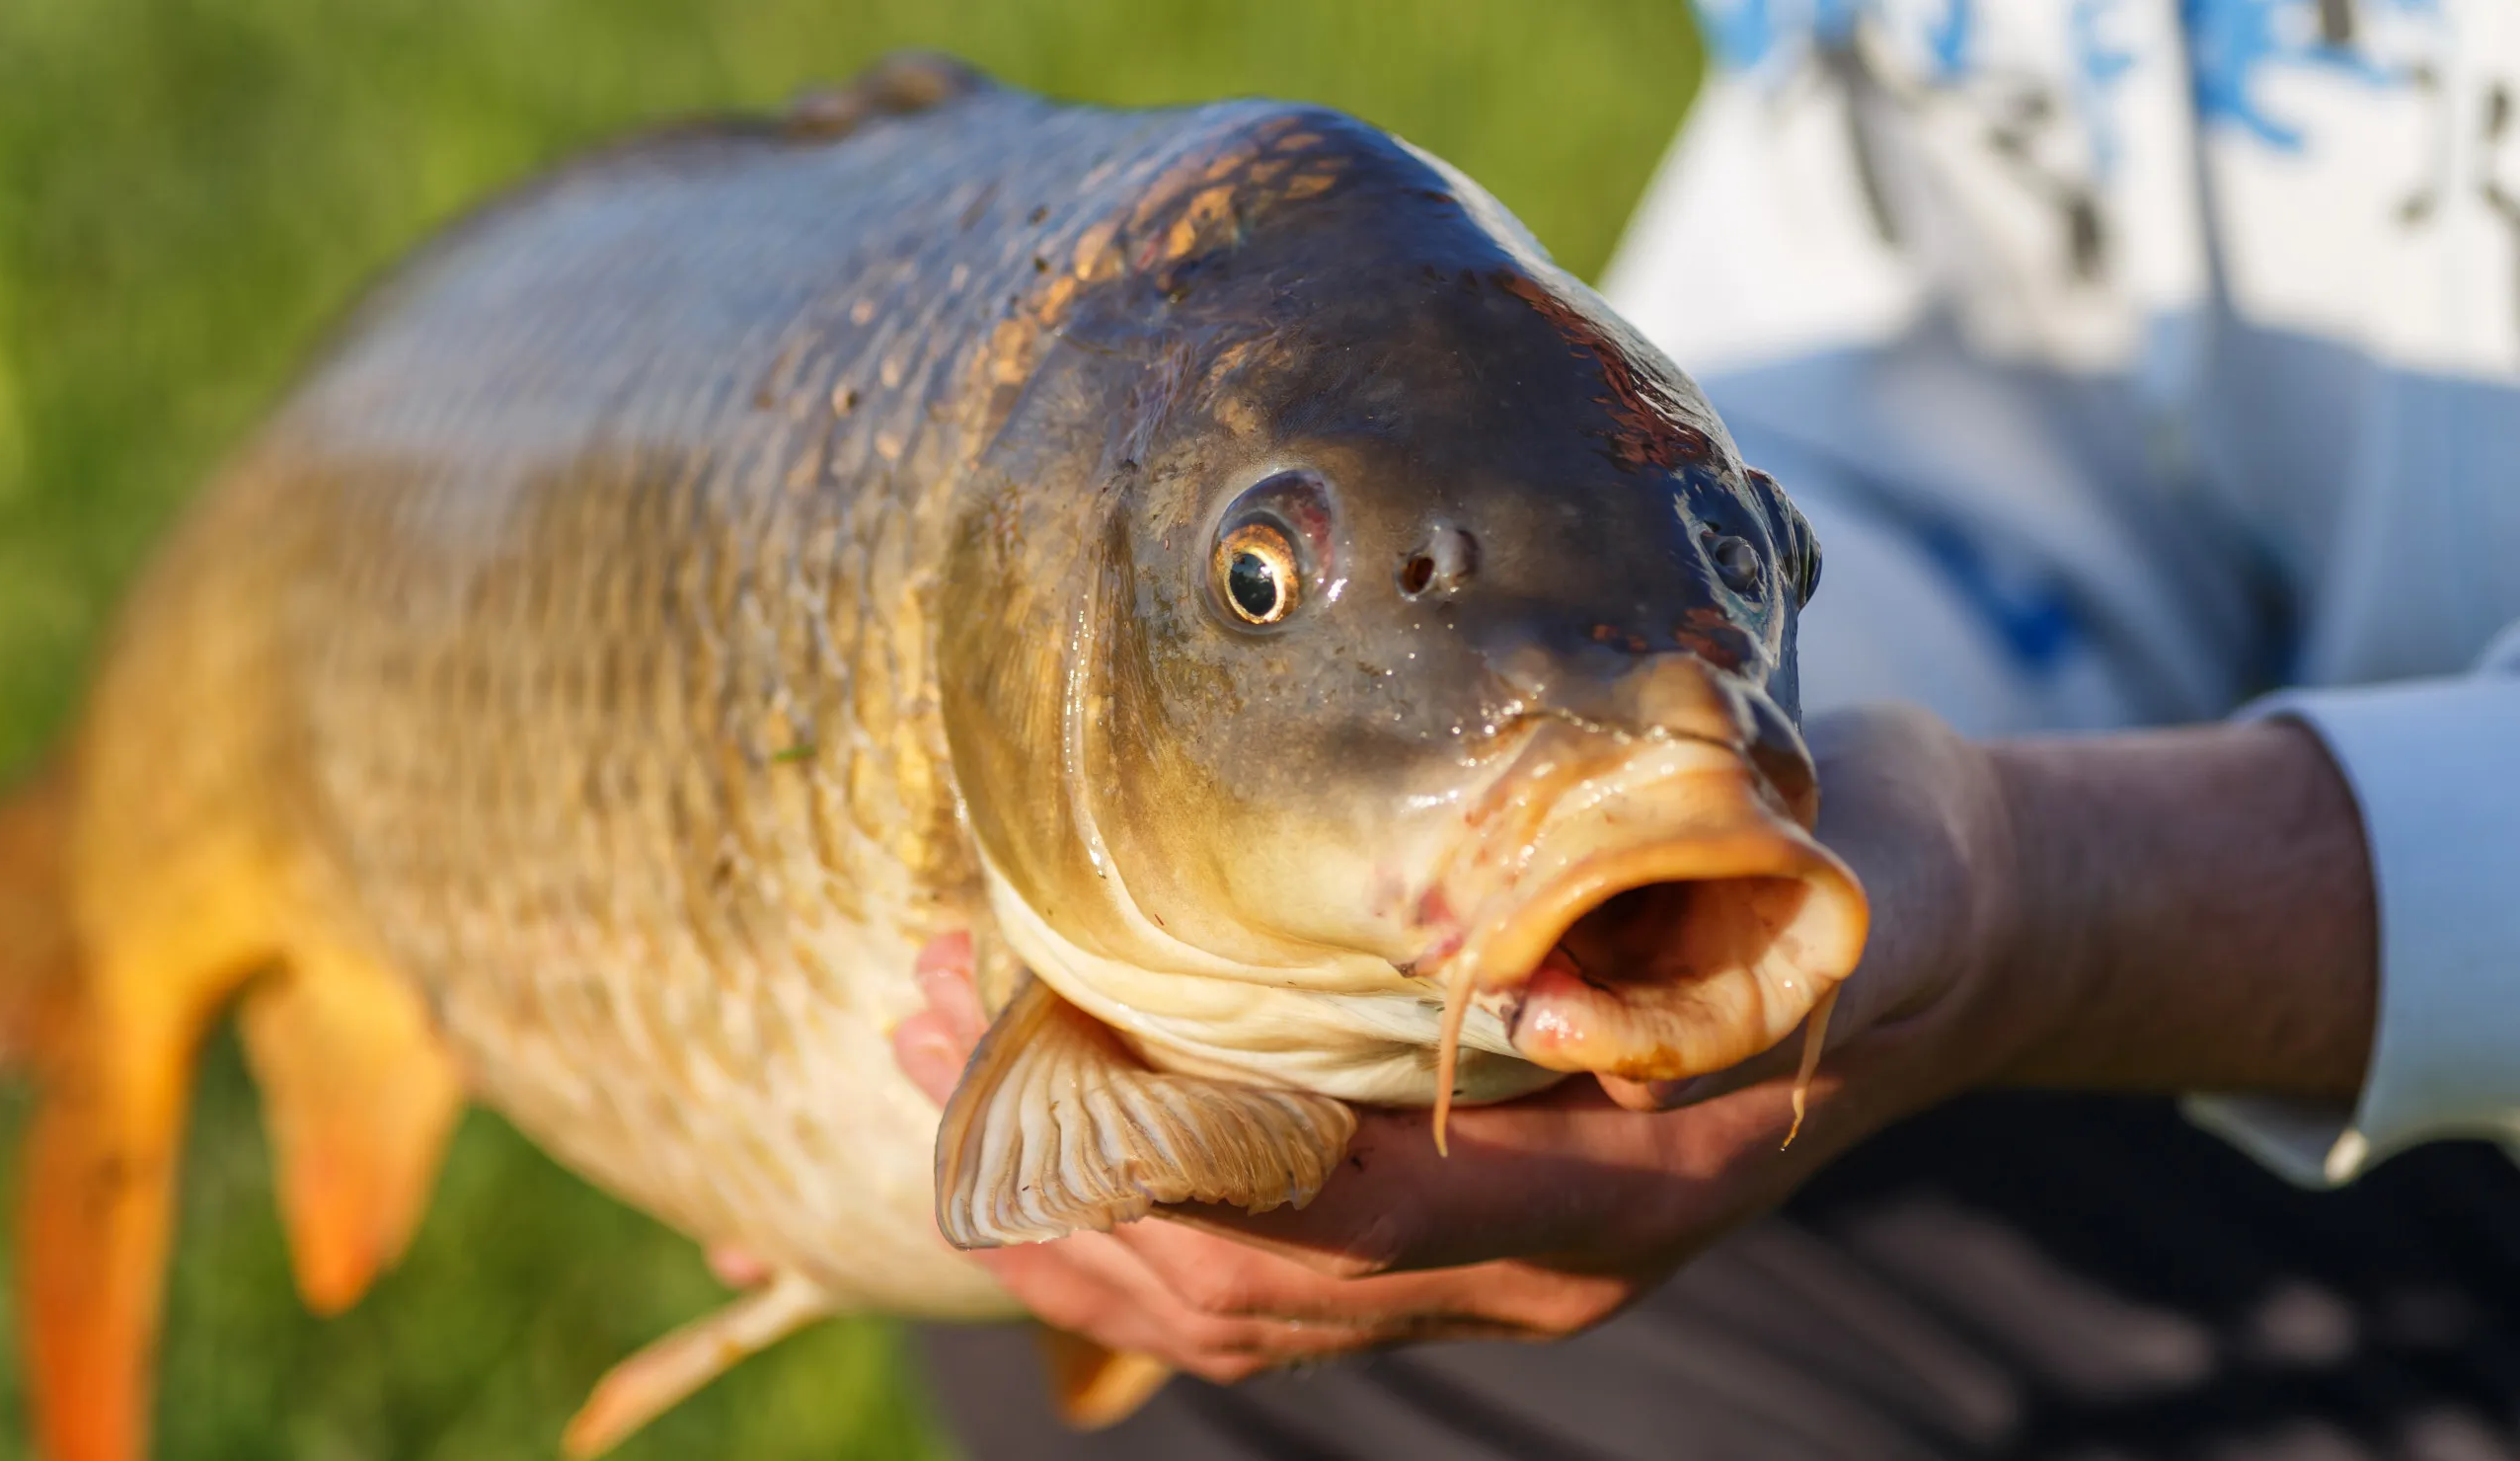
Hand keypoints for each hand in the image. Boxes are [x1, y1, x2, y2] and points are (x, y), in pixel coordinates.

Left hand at [891, 705, 2038, 1380]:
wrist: (1939, 942)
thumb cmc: (1868, 881)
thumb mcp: (1827, 874)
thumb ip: (1710, 925)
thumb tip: (1571, 950)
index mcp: (1618, 1194)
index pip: (1350, 1218)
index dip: (1165, 1156)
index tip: (1016, 1052)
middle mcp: (1545, 1270)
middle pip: (1254, 1288)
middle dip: (1063, 1186)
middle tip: (920, 1032)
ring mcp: (1503, 1274)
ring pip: (1242, 1309)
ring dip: (1073, 1214)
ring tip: (937, 1069)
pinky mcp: (1466, 1238)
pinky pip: (1270, 1282)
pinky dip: (1140, 1225)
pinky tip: (1043, 1134)